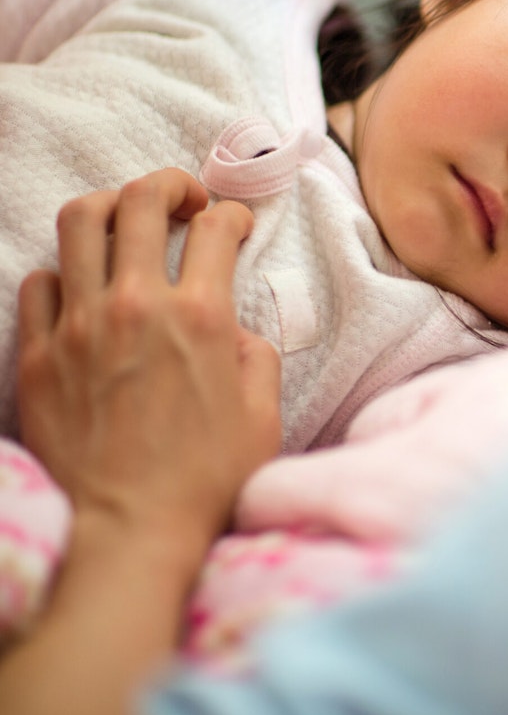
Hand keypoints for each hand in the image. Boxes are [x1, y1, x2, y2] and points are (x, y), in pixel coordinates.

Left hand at [15, 168, 280, 561]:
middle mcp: (137, 307)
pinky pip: (38, 282)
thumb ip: (257, 357)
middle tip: (183, 198)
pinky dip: (63, 272)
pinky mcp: (37, 356)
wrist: (129, 530)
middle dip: (169, 184)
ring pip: (79, 223)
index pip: (215, 230)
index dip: (232, 215)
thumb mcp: (264, 415)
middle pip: (141, 202)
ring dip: (109, 207)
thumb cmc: (206, 480)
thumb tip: (236, 331)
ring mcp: (79, 327)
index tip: (234, 223)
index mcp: (202, 318)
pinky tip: (82, 288)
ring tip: (125, 221)